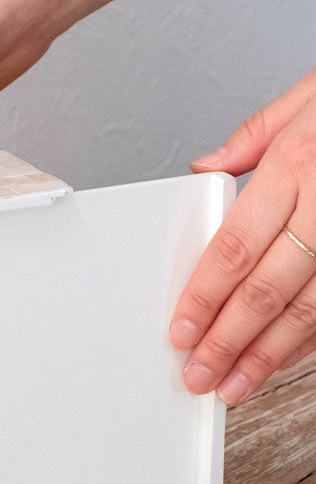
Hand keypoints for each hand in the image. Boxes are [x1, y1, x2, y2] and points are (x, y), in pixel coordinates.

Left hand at [170, 68, 315, 403]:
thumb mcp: (308, 98)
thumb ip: (253, 137)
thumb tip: (204, 168)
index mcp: (296, 166)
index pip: (234, 247)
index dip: (204, 296)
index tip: (180, 330)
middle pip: (265, 290)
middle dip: (226, 340)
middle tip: (198, 374)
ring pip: (306, 310)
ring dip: (266, 355)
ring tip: (233, 385)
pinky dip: (308, 341)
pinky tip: (280, 361)